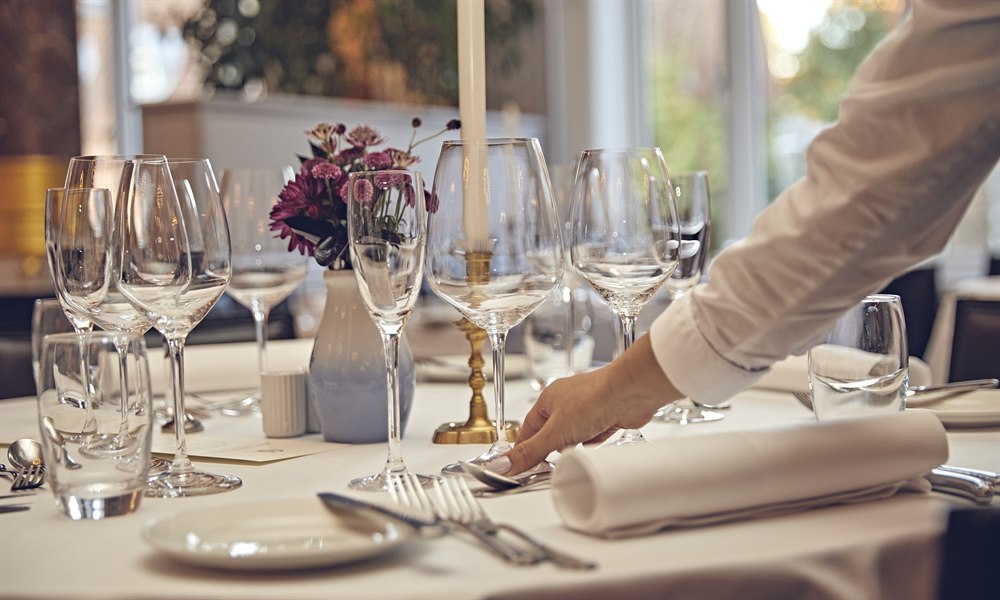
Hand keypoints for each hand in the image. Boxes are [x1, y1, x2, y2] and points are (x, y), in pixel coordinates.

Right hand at [499, 335, 682, 474]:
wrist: (631, 392)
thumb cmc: (594, 398)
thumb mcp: (554, 432)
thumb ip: (530, 451)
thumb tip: (503, 463)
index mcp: (549, 399)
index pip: (528, 428)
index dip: (523, 447)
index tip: (517, 464)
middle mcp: (568, 401)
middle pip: (551, 432)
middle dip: (548, 449)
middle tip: (542, 467)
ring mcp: (588, 408)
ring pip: (573, 434)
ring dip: (571, 446)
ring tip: (567, 459)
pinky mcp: (606, 416)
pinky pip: (593, 434)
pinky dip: (591, 444)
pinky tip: (590, 450)